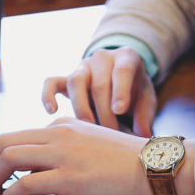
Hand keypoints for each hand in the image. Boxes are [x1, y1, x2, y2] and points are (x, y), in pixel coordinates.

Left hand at [0, 118, 194, 194]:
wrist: (156, 165)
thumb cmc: (132, 162)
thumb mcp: (94, 145)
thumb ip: (70, 149)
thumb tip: (47, 169)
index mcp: (64, 126)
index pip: (18, 136)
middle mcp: (59, 134)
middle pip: (4, 142)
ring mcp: (63, 154)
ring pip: (8, 158)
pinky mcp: (69, 176)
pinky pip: (25, 183)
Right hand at [42, 47, 156, 137]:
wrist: (120, 76)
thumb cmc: (135, 89)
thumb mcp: (146, 98)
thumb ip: (145, 116)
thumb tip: (142, 136)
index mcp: (126, 57)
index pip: (122, 71)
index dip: (120, 90)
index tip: (119, 110)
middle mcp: (102, 58)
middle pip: (99, 84)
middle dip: (104, 112)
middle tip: (110, 134)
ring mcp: (82, 67)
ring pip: (75, 82)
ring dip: (81, 108)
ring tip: (88, 129)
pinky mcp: (66, 77)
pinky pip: (51, 82)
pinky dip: (48, 95)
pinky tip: (52, 111)